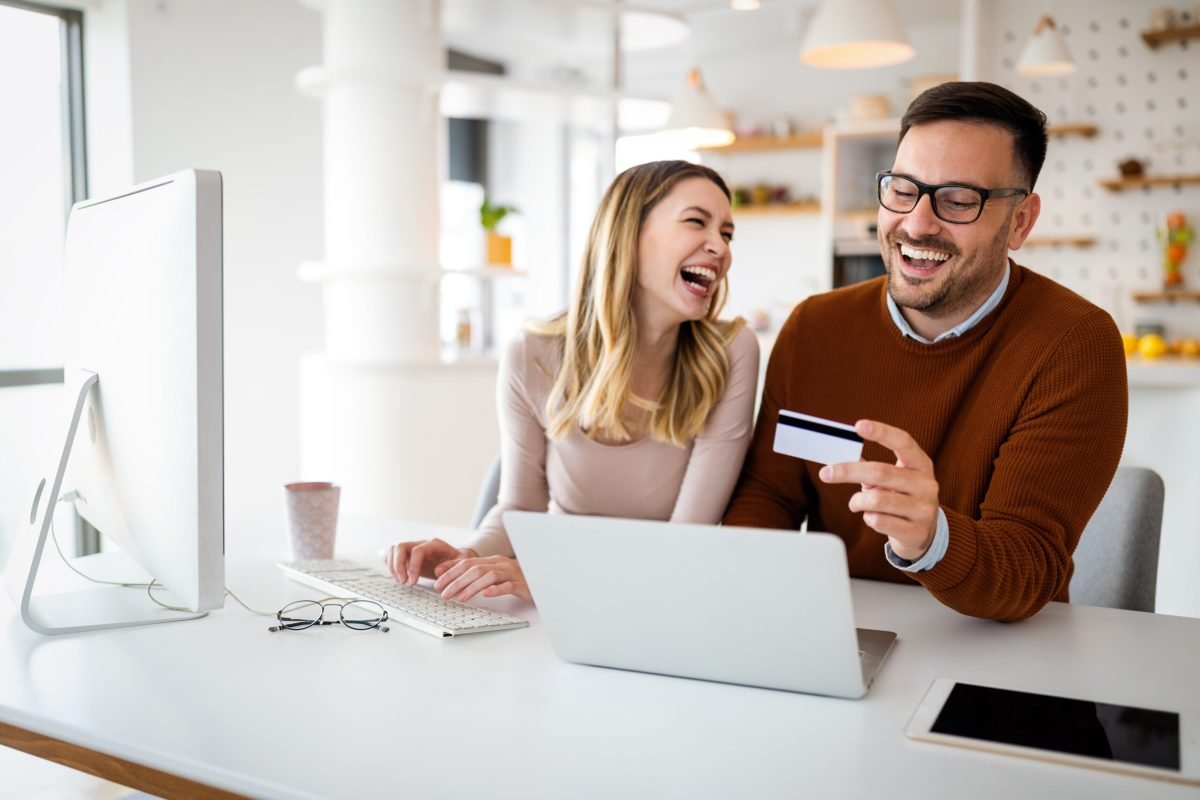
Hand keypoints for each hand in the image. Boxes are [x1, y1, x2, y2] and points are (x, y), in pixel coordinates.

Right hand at [383, 538, 477, 584]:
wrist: (455, 559)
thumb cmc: (458, 562)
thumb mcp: (461, 563)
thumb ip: (452, 566)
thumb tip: (438, 571)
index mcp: (434, 544)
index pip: (417, 551)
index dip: (413, 567)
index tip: (413, 582)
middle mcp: (421, 543)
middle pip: (400, 547)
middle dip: (398, 566)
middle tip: (402, 582)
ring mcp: (412, 547)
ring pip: (394, 549)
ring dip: (392, 566)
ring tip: (400, 581)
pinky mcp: (407, 554)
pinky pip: (392, 554)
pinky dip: (390, 564)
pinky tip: (396, 576)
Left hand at [432, 555, 531, 602]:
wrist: (543, 580)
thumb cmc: (516, 578)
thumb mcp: (494, 574)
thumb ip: (476, 574)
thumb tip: (453, 577)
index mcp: (492, 560)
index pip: (467, 562)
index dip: (451, 571)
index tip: (437, 580)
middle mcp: (501, 564)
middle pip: (475, 569)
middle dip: (456, 580)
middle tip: (443, 593)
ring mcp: (512, 573)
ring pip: (489, 576)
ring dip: (472, 587)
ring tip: (459, 598)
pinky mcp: (522, 584)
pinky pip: (508, 585)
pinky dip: (496, 589)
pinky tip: (486, 595)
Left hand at [818, 419, 939, 561]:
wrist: (922, 534)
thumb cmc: (900, 498)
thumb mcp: (891, 480)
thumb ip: (870, 467)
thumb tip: (841, 455)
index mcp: (921, 464)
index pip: (904, 442)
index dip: (882, 432)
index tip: (858, 426)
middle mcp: (926, 484)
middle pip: (881, 472)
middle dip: (849, 471)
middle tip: (826, 473)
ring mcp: (924, 509)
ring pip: (877, 500)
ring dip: (857, 501)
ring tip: (855, 503)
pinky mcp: (917, 532)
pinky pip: (879, 522)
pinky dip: (868, 518)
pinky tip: (872, 517)